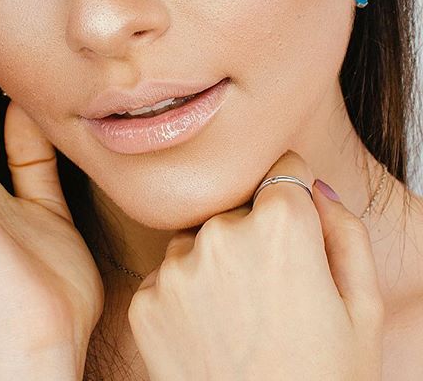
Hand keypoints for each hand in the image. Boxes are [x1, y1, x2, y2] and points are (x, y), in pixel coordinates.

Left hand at [126, 150, 383, 380]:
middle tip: (274, 296)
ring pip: (200, 241)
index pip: (285, 170)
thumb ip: (344, 231)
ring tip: (241, 319)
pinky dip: (185, 296)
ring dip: (215, 263)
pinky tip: (210, 336)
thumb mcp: (363, 309)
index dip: (296, 200)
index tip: (298, 230)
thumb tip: (315, 185)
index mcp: (281, 225)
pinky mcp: (144, 301)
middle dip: (255, 236)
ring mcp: (175, 268)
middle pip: (239, 209)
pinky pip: (168, 276)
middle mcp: (220, 232)